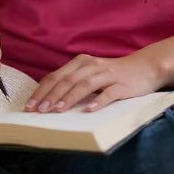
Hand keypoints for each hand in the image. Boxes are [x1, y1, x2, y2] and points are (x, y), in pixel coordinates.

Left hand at [25, 52, 163, 112]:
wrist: (144, 67)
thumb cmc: (112, 75)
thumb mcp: (90, 74)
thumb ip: (73, 82)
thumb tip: (48, 100)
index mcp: (80, 62)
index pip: (56, 76)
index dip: (42, 91)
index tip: (30, 106)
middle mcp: (91, 65)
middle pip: (67, 80)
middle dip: (50, 96)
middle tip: (38, 111)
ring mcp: (107, 74)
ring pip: (84, 85)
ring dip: (69, 98)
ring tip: (57, 111)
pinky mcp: (122, 84)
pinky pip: (108, 93)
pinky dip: (98, 101)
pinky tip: (89, 111)